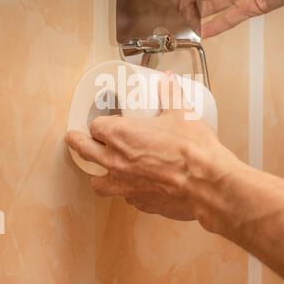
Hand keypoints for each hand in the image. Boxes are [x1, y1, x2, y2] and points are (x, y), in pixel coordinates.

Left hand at [65, 75, 241, 229]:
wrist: (208, 184)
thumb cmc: (193, 150)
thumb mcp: (182, 114)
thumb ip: (171, 95)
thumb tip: (168, 81)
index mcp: (121, 135)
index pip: (95, 126)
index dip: (98, 123)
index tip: (102, 123)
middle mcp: (116, 161)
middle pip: (84, 151)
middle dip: (79, 143)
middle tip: (76, 139)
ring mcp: (125, 186)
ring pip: (97, 182)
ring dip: (99, 174)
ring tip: (105, 170)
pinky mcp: (140, 203)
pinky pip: (125, 196)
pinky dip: (128, 190)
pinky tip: (139, 184)